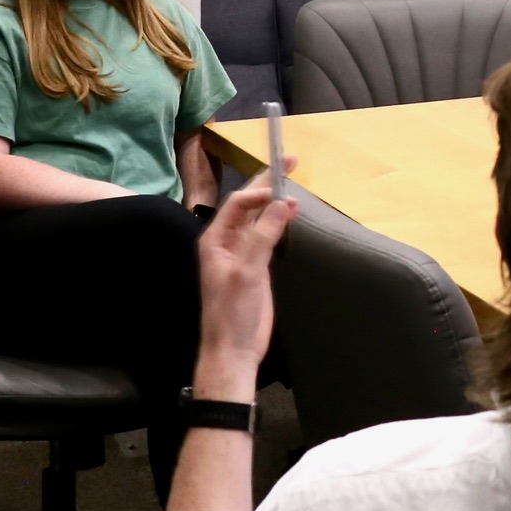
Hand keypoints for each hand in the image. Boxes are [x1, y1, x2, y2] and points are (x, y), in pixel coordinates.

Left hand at [194, 166, 296, 375]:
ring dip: (276, 201)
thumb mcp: (247, 271)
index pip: (237, 203)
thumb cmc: (233, 312)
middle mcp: (226, 242)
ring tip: (296, 183)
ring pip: (259, 219)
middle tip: (292, 161)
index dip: (259, 190)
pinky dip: (280, 222)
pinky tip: (293, 215)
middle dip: (268, 183)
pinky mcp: (256, 267)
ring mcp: (241, 254)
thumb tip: (283, 202)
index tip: (283, 187)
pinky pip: (267, 235)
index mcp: (214, 240)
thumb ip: (263, 235)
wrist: (233, 350)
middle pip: (248, 205)